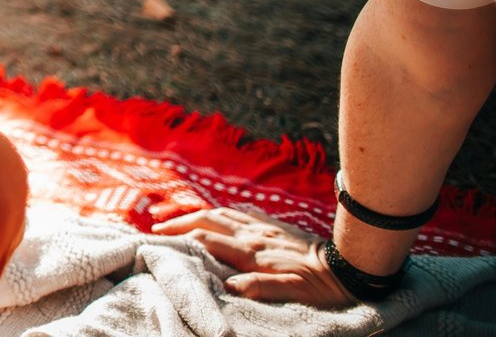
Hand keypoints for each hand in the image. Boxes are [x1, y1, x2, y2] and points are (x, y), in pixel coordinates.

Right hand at [152, 207, 353, 307]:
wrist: (347, 265)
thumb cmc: (320, 285)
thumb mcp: (293, 292)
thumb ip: (260, 287)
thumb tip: (228, 285)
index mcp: (252, 252)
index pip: (207, 240)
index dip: (180, 239)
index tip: (158, 241)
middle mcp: (253, 235)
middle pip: (208, 220)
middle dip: (180, 222)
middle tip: (158, 227)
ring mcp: (263, 227)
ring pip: (222, 213)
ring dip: (196, 215)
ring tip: (179, 220)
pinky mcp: (274, 225)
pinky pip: (241, 213)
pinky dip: (222, 212)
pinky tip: (218, 214)